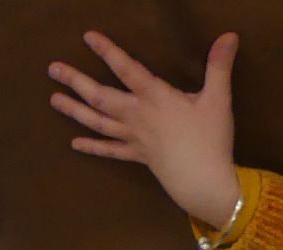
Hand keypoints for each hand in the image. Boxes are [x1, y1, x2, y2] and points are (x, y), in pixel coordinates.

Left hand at [48, 31, 240, 227]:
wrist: (203, 181)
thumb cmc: (211, 139)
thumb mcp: (218, 98)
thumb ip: (219, 65)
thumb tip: (230, 34)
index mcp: (155, 97)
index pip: (126, 69)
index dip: (107, 51)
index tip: (88, 37)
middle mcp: (137, 116)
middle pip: (100, 96)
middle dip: (76, 81)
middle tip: (52, 69)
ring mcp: (133, 138)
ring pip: (97, 122)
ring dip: (74, 111)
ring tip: (53, 100)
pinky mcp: (136, 157)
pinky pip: (109, 150)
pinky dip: (92, 146)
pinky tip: (74, 143)